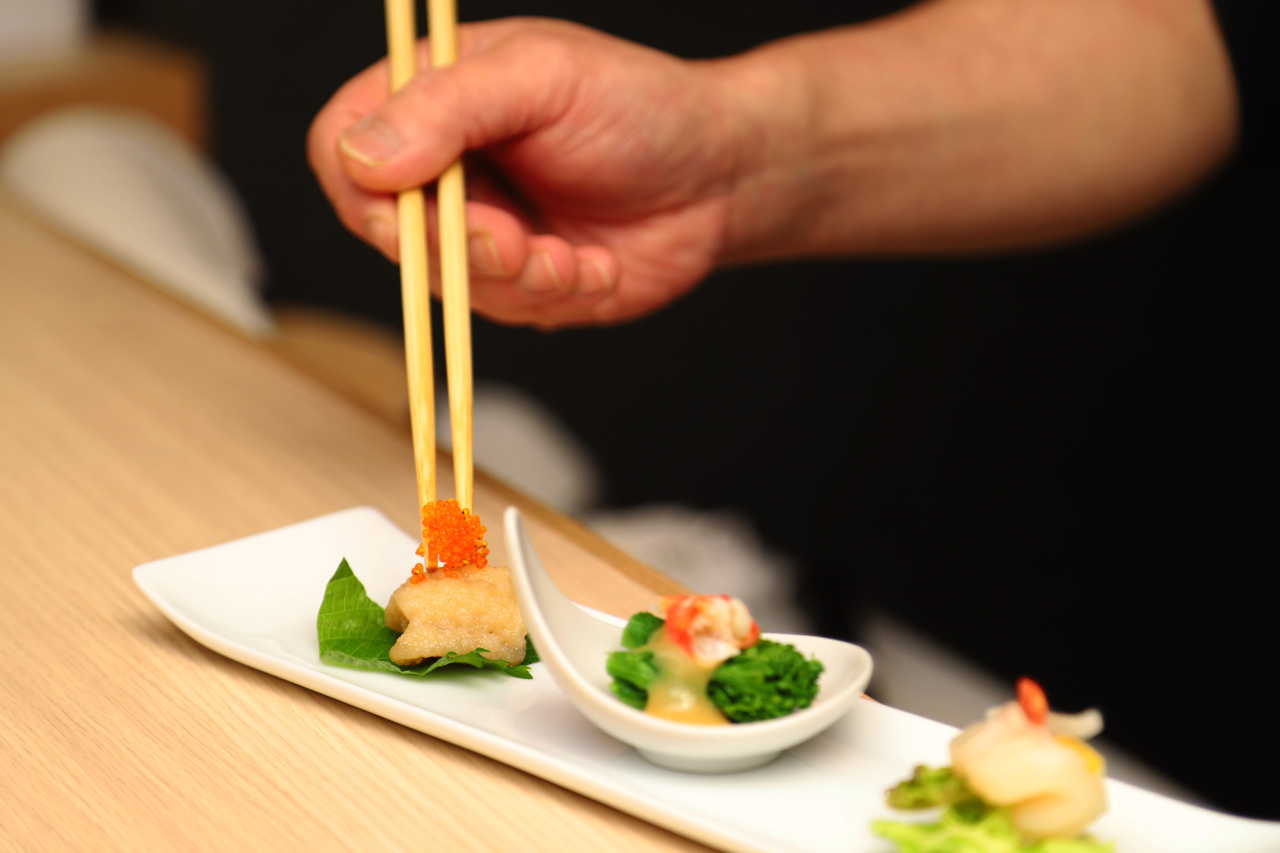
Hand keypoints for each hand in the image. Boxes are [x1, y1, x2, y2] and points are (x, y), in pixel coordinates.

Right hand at [308, 18, 744, 327]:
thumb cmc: (639, 107)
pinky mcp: (519, 286)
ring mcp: (478, 233)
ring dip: (514, 276)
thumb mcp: (542, 78)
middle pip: (387, 228)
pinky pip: (502, 312)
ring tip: (572, 253)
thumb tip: (363, 156)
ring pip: (445, 282)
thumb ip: (450, 106)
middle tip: (512, 238)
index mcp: (433, 101)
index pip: (342, 145)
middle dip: (457, 244)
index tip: (411, 198)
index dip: (361, 185)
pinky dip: (554, 295)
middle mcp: (445, 171)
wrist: (720, 177)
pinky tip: (596, 265)